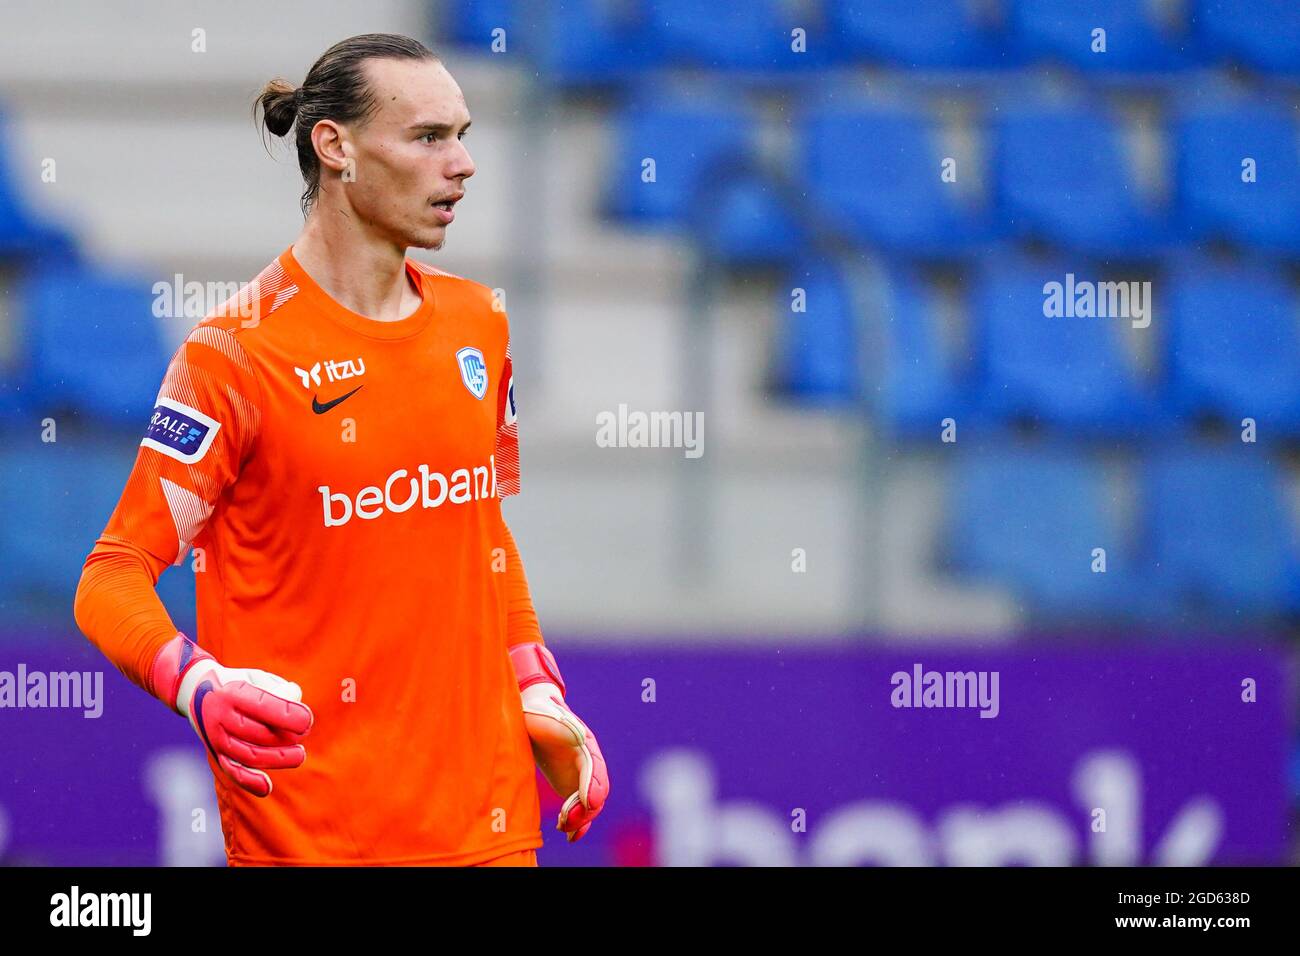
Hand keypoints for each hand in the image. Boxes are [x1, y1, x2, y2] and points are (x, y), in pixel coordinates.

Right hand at [151, 634, 313, 797]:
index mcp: (232, 693)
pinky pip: (233, 771)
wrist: (196, 691)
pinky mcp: (216, 752)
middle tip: (304, 734)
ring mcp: (216, 737)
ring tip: (299, 755)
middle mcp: (220, 717)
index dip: (287, 715)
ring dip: (277, 758)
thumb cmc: (238, 683)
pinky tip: (266, 787)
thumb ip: (278, 688)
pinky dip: (249, 782)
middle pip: (258, 733)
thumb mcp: (256, 677)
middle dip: (286, 737)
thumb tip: (295, 697)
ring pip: (249, 755)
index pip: (262, 706)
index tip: (306, 720)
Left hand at [510, 643, 608, 841]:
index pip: (594, 768)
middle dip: (585, 810)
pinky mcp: (570, 786)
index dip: (593, 787)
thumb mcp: (543, 715)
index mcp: (585, 743)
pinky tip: (567, 834)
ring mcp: (580, 776)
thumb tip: (579, 738)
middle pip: (596, 791)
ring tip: (562, 827)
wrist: (530, 713)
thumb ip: (559, 726)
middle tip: (565, 821)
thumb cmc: (536, 712)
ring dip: (580, 819)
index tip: (588, 803)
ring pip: (589, 805)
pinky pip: (580, 809)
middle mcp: (587, 762)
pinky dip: (577, 823)